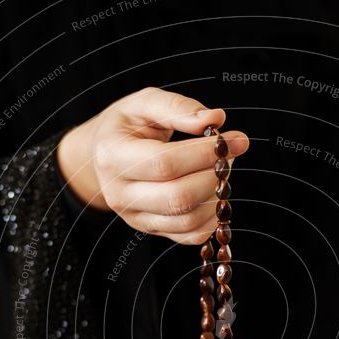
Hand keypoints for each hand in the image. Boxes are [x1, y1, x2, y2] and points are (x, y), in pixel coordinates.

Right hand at [57, 86, 248, 243]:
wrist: (103, 156)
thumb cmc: (127, 126)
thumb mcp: (144, 103)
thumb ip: (178, 107)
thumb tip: (215, 119)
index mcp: (113, 156)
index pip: (165, 162)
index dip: (204, 153)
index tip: (235, 140)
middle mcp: (119, 193)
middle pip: (177, 197)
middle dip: (214, 177)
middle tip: (230, 156)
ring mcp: (134, 216)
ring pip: (187, 219)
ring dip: (216, 197)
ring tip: (220, 172)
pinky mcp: (151, 229)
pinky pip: (189, 235)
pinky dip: (212, 218)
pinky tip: (214, 193)